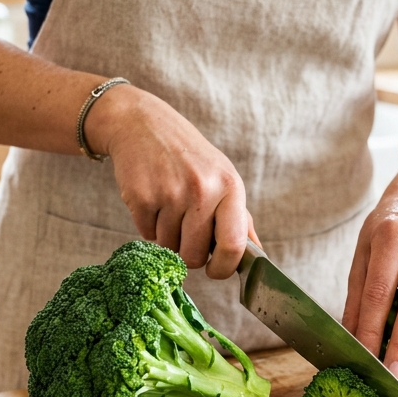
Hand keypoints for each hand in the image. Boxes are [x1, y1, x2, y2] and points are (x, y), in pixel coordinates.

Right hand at [85, 84, 252, 277]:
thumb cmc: (190, 159)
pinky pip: (146, 235)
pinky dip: (148, 225)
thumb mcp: (223, 178)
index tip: (215, 270)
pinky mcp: (140, 196)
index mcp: (229, 186)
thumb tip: (257, 257)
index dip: (223, 268)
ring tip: (169, 206)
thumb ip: (240, 219)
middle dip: (188, 253)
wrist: (145, 125)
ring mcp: (169, 193)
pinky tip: (153, 199)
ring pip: (168, 248)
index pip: (233, 245)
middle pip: (194, 256)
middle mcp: (202, 190)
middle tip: (186, 231)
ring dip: (167, 237)